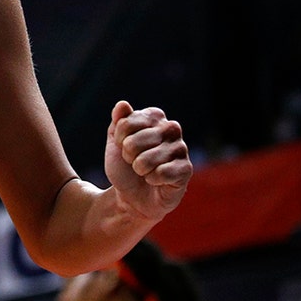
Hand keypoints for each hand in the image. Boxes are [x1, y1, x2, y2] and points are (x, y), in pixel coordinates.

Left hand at [104, 101, 191, 220]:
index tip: (124, 146)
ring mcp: (181, 148)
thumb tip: (122, 104)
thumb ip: (118, 121)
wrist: (132, 196)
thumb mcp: (115, 142)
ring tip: (146, 171)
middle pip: (133, 142)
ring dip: (140, 170)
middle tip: (135, 162)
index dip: (118, 140)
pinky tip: (157, 180)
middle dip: (128, 157)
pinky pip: (161, 173)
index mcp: (154, 117)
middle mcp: (171, 128)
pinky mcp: (186, 169)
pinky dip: (152, 180)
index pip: (125, 123)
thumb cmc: (125, 166)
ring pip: (146, 159)